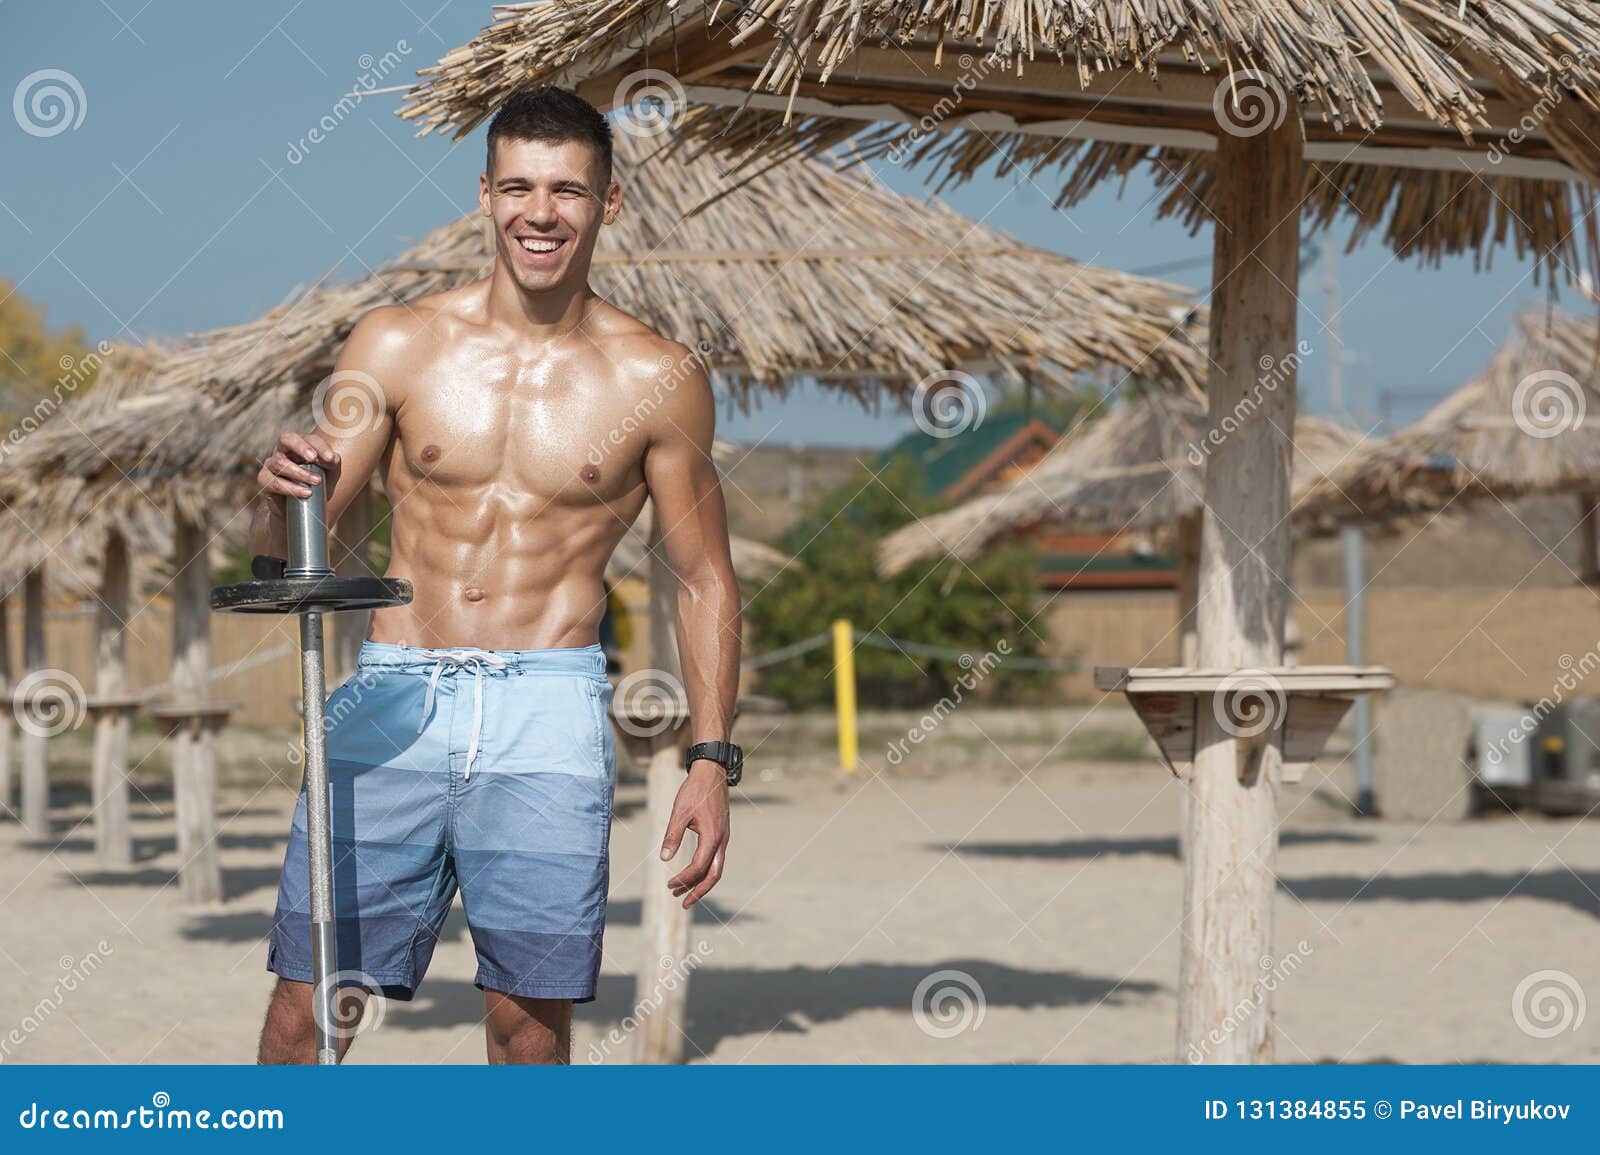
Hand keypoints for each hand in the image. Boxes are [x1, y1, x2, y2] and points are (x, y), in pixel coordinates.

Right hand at [258, 429, 340, 504]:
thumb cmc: (316, 486)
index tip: (331, 459)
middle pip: (286, 438)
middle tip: (313, 458)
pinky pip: (274, 482)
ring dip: (300, 473)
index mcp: (300, 446)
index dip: (320, 446)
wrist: (301, 509)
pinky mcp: (265, 480)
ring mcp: (271, 464)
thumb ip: (333, 464)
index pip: (309, 439)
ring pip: (280, 463)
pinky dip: (291, 488)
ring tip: (317, 482)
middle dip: (301, 447)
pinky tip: (306, 493)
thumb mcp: (330, 475)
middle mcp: (283, 451)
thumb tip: (333, 458)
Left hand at [659, 761, 729, 907]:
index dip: (683, 879)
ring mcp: (723, 838)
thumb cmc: (695, 790)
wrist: (712, 772)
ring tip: (682, 891)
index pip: (699, 867)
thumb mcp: (680, 812)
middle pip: (713, 875)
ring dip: (700, 882)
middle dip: (698, 891)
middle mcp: (721, 840)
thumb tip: (664, 859)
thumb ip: (672, 835)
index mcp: (712, 837)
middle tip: (682, 903)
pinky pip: (716, 859)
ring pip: (716, 868)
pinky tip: (692, 871)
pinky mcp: (721, 833)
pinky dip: (704, 870)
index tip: (668, 884)